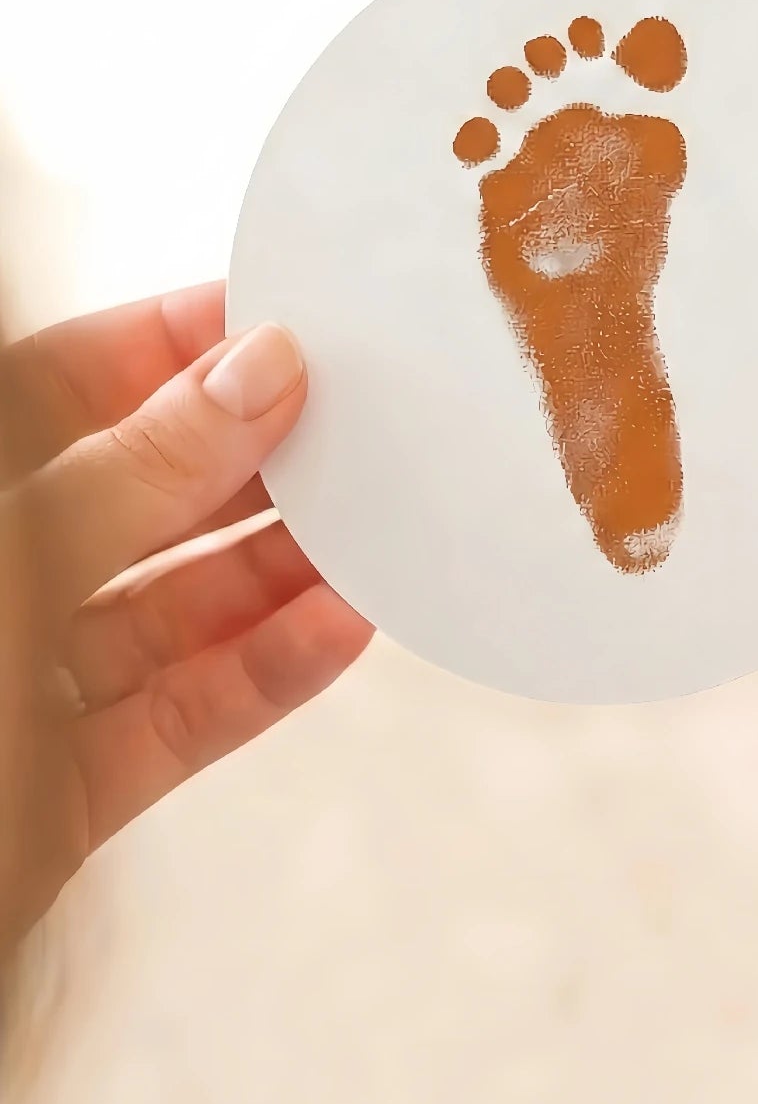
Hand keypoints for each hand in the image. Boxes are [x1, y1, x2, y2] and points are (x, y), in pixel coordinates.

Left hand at [0, 283, 370, 949]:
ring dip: (285, 567)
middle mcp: (11, 571)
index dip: (184, 343)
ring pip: (182, 603)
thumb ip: (140, 471)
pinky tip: (340, 624)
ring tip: (375, 527)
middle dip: (261, 457)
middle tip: (362, 423)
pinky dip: (270, 670)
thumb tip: (259, 371)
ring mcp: (34, 679)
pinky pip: (189, 710)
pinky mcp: (72, 782)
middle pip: (150, 490)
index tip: (292, 321)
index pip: (75, 380)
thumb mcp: (22, 555)